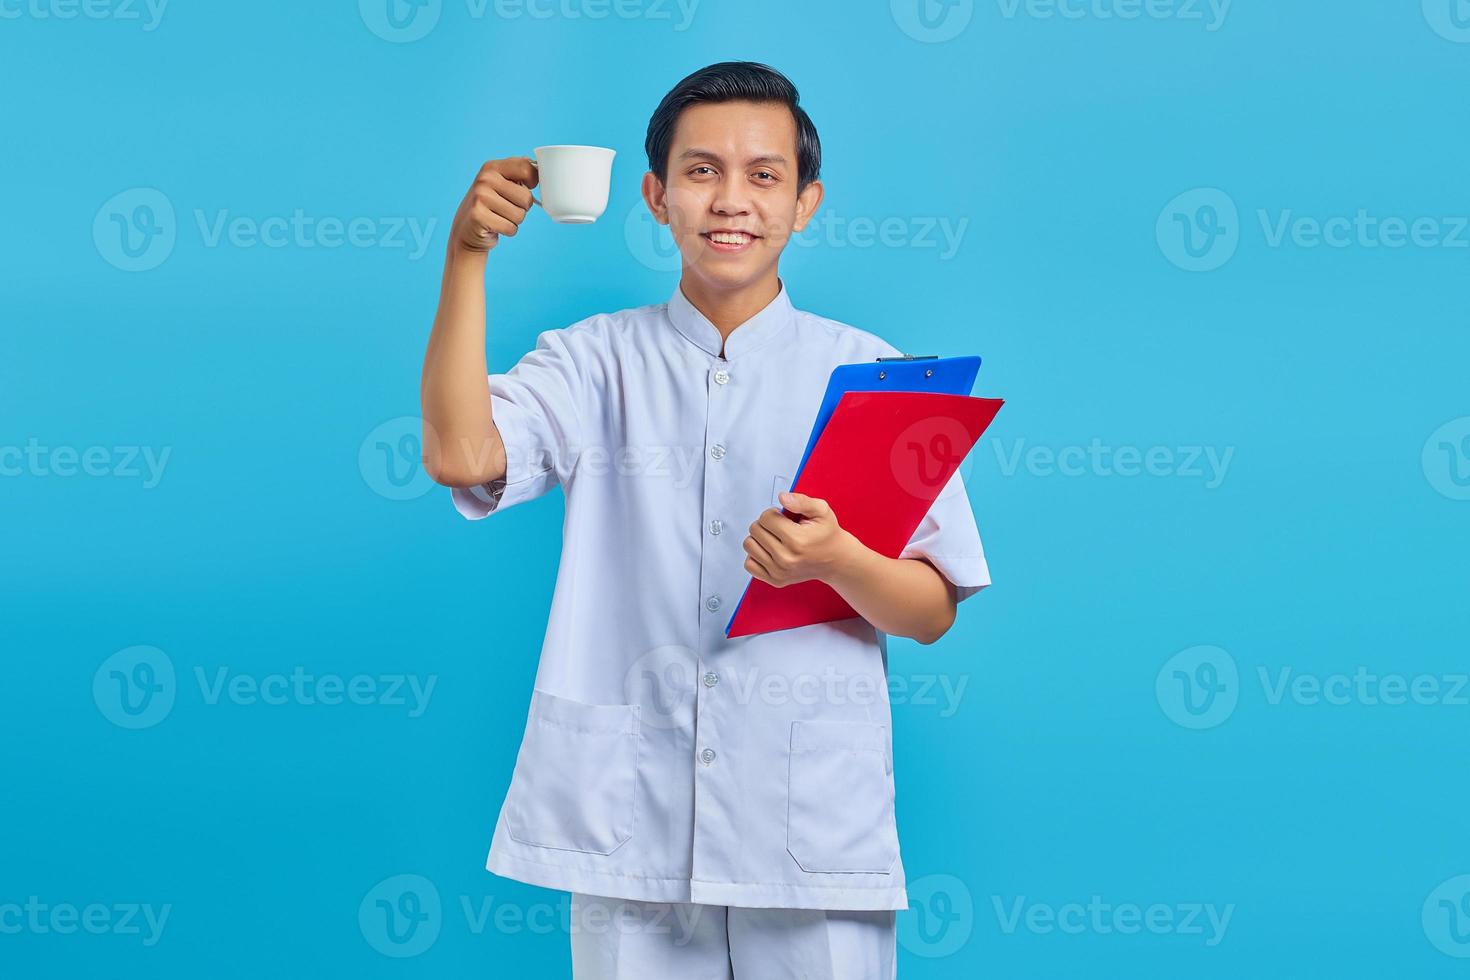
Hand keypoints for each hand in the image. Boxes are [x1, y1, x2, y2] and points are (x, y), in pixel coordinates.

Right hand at [450, 157, 538, 254]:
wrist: (467, 230)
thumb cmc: (492, 206)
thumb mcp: (502, 184)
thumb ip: (519, 175)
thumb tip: (542, 170)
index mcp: (492, 167)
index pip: (526, 168)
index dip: (533, 181)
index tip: (525, 187)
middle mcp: (485, 179)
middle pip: (526, 197)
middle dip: (522, 208)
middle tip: (506, 208)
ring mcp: (480, 197)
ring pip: (520, 215)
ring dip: (514, 221)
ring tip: (500, 217)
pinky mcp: (479, 216)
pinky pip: (511, 228)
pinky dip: (508, 231)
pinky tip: (495, 226)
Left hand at [742, 492, 857, 587]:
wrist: (835, 560)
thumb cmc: (827, 534)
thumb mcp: (821, 511)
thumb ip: (801, 501)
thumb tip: (782, 497)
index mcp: (797, 540)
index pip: (766, 517)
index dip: (774, 513)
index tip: (785, 518)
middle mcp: (786, 559)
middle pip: (755, 530)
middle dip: (766, 523)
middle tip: (781, 527)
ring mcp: (779, 572)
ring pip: (749, 545)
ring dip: (759, 538)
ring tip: (775, 538)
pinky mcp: (775, 580)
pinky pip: (749, 564)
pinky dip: (756, 555)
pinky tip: (770, 551)